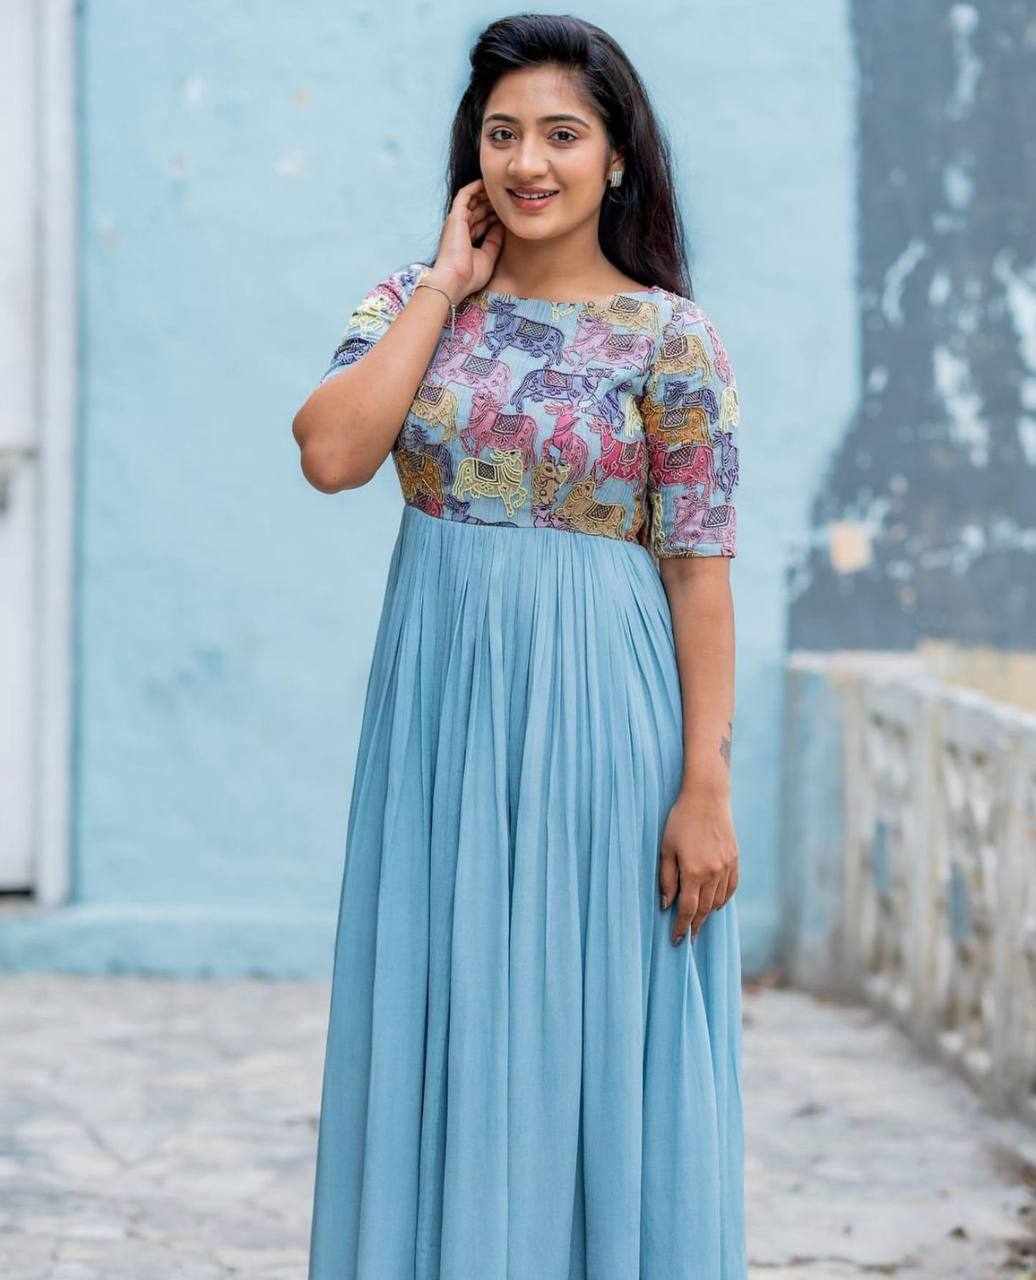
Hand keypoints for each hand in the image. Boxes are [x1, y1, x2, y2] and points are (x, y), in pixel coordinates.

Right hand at [425, 178, 503, 303]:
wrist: (455, 280)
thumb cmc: (469, 275)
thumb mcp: (488, 257)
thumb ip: (495, 241)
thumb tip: (502, 225)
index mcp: (466, 241)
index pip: (481, 223)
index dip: (494, 217)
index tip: (508, 214)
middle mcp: (460, 229)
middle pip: (478, 211)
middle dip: (492, 204)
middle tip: (508, 199)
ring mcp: (456, 222)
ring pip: (472, 201)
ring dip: (486, 195)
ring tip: (500, 189)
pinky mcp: (455, 216)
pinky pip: (464, 195)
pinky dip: (474, 188)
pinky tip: (486, 183)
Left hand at [658, 787, 738, 943]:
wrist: (707, 797)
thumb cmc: (680, 821)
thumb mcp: (666, 849)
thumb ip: (666, 879)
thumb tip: (667, 905)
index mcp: (693, 872)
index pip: (688, 910)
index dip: (681, 927)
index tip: (676, 940)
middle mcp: (713, 873)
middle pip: (705, 909)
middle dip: (695, 925)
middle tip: (688, 937)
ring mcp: (726, 867)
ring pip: (718, 900)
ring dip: (709, 914)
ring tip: (699, 923)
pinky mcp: (735, 859)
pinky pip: (731, 887)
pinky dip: (723, 899)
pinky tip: (716, 905)